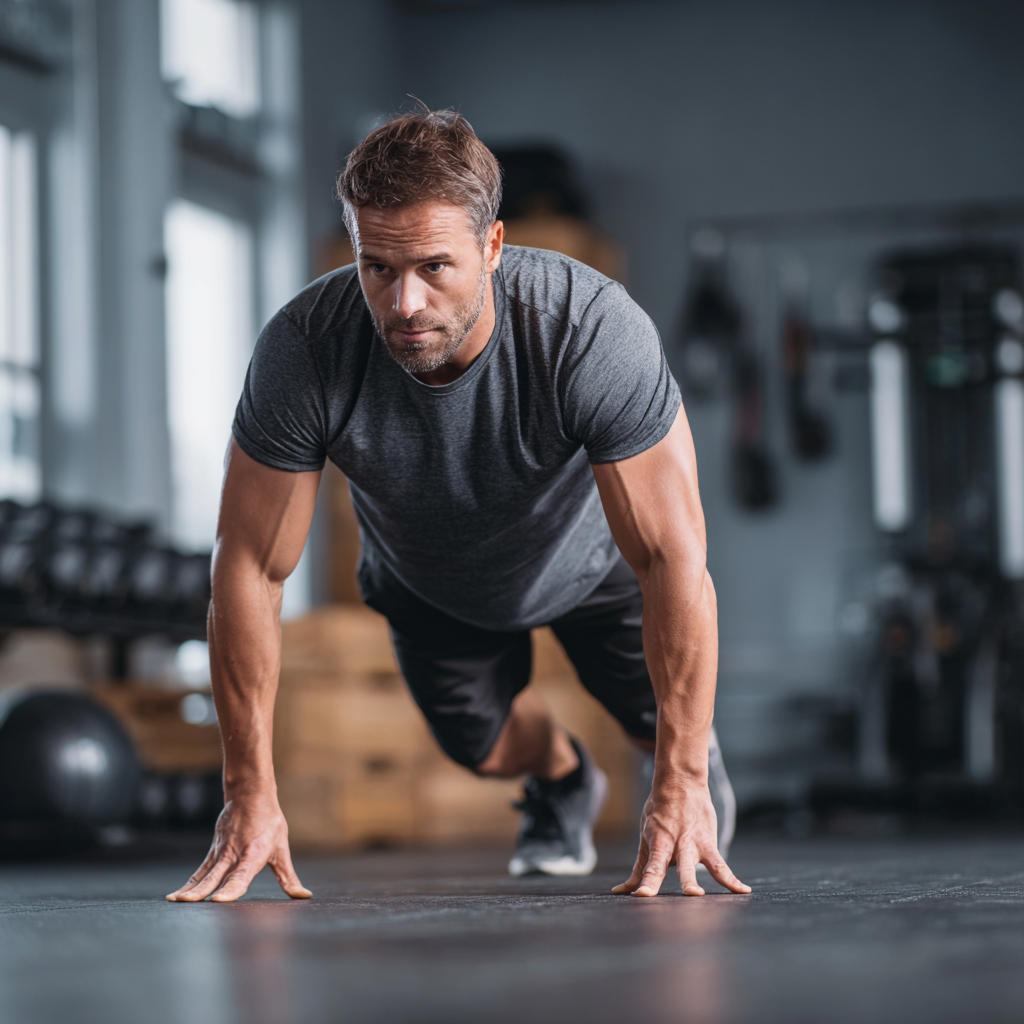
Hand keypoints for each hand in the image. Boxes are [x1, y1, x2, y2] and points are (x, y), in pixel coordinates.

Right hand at [166, 793, 311, 902]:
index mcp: (253, 855)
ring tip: (178, 901)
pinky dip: (189, 883)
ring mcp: (221, 853)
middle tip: (189, 903)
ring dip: (191, 889)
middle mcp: (234, 855)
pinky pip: (200, 871)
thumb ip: (288, 877)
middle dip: (203, 891)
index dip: (231, 889)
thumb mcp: (282, 850)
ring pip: (204, 874)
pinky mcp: (214, 852)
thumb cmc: (269, 822)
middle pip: (216, 876)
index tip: (219, 900)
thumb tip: (304, 896)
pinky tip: (177, 896)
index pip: (241, 875)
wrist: (249, 795)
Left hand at [612, 778, 750, 897]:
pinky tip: (743, 891)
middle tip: (685, 894)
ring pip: (702, 865)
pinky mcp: (709, 845)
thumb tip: (622, 891)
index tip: (641, 895)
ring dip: (701, 878)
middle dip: (682, 880)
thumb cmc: (660, 813)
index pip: (653, 867)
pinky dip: (732, 880)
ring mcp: (695, 845)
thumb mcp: (646, 838)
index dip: (648, 882)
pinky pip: (722, 866)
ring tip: (700, 894)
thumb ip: (640, 868)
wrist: (681, 783)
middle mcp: (678, 845)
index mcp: (659, 842)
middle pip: (680, 866)